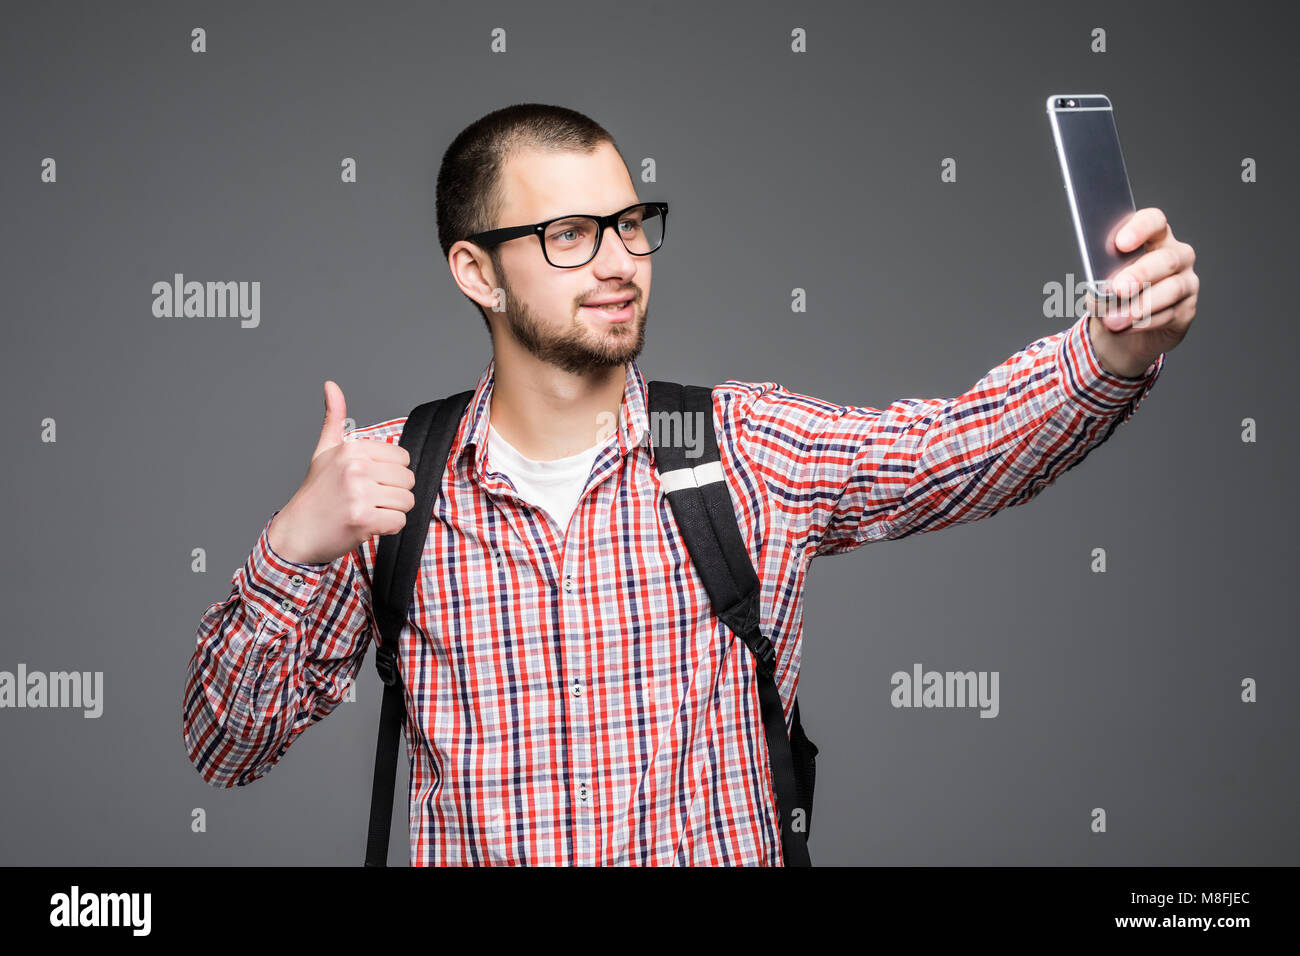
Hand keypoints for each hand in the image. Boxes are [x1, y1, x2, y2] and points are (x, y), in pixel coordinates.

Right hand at [267, 381, 415, 564]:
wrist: (296, 533)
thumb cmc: (314, 494)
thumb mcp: (323, 451)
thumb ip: (333, 419)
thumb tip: (331, 385)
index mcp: (352, 449)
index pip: (402, 458)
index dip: (391, 474)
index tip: (369, 482)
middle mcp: (356, 467)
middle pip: (408, 480)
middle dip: (393, 494)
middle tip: (367, 500)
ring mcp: (359, 494)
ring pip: (406, 502)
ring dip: (391, 512)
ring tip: (366, 511)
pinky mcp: (363, 519)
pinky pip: (399, 522)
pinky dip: (387, 528)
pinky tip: (367, 525)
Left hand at [1084, 207, 1197, 377]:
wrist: (1119, 335)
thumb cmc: (1111, 300)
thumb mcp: (1099, 288)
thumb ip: (1100, 281)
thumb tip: (1101, 289)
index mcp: (1153, 239)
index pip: (1154, 221)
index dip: (1140, 229)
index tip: (1120, 244)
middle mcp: (1176, 256)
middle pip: (1165, 259)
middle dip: (1140, 274)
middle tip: (1118, 288)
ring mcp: (1186, 282)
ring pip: (1171, 289)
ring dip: (1139, 306)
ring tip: (1113, 320)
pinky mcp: (1187, 310)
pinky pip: (1169, 315)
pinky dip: (1143, 323)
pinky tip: (1125, 328)